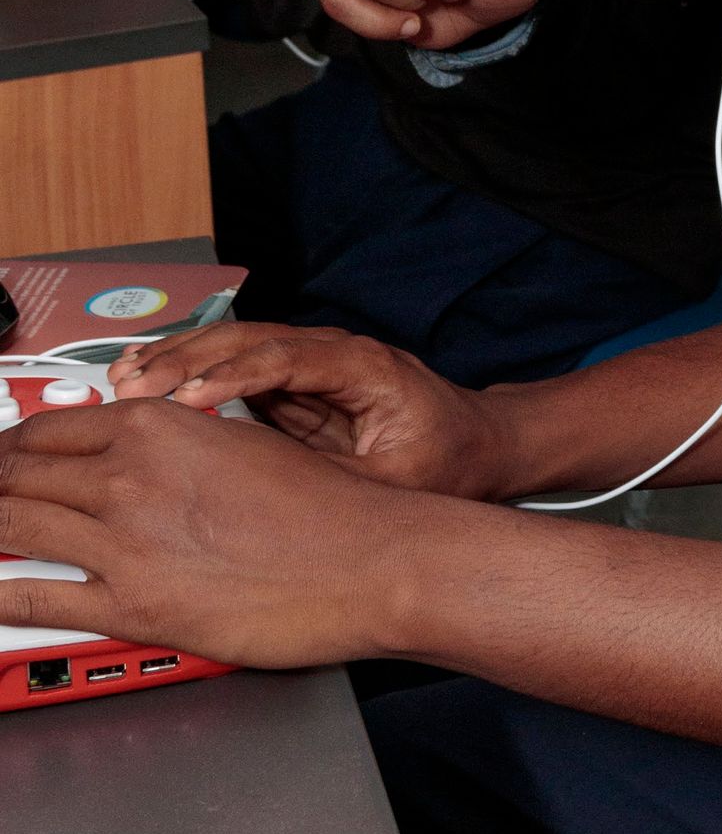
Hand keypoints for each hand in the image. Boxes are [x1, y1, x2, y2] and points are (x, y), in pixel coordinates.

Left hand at [0, 395, 450, 665]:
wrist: (372, 559)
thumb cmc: (326, 508)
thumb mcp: (242, 444)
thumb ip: (180, 446)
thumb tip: (139, 454)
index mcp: (157, 426)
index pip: (49, 429)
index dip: (13, 446)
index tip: (5, 458)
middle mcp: (129, 475)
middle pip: (17, 473)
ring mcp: (124, 542)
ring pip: (13, 526)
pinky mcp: (132, 606)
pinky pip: (37, 599)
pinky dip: (2, 594)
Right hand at [110, 319, 510, 497]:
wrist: (483, 444)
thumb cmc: (452, 459)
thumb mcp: (399, 482)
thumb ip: (340, 480)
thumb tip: (272, 493)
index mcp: (365, 367)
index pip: (290, 359)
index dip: (236, 376)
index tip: (189, 395)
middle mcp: (334, 353)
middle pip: (252, 341)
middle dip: (189, 358)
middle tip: (134, 382)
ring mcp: (312, 365)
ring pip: (236, 348)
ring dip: (180, 360)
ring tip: (125, 377)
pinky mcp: (295, 386)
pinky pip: (235, 371)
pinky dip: (190, 377)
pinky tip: (149, 385)